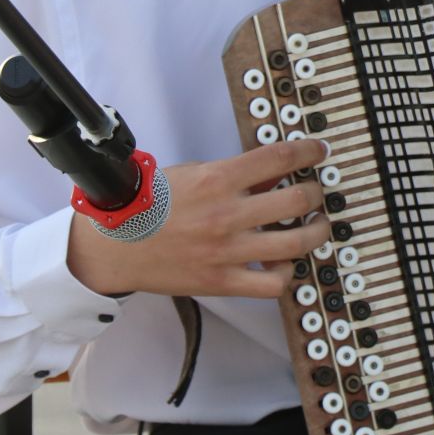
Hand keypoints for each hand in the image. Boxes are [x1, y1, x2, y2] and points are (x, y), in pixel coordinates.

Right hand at [67, 137, 331, 300]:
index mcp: (218, 180)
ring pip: (297, 243)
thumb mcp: (191, 174)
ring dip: (316, 231)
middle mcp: (228, 214)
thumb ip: (233, 175)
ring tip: (317, 226)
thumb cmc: (148, 205)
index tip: (318, 150)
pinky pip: (273, 284)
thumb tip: (271, 176)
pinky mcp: (222, 281)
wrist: (114, 245)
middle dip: (316, 193)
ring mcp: (227, 251)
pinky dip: (286, 274)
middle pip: (298, 200)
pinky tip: (284, 263)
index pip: (279, 157)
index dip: (308, 150)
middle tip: (317, 193)